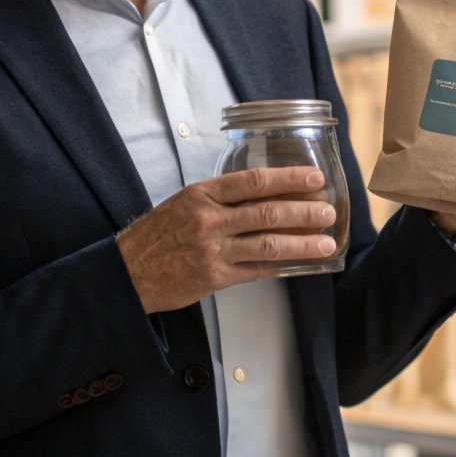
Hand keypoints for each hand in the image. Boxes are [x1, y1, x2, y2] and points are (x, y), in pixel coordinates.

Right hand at [115, 167, 337, 312]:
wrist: (127, 271)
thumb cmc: (157, 234)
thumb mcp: (184, 201)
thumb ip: (221, 197)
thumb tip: (267, 193)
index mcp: (202, 194)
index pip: (253, 181)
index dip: (288, 179)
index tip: (313, 178)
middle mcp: (209, 219)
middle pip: (267, 212)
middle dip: (304, 211)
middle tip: (328, 210)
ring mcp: (212, 250)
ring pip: (268, 244)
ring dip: (302, 243)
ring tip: (326, 242)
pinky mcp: (214, 278)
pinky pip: (257, 271)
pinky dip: (282, 266)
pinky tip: (301, 264)